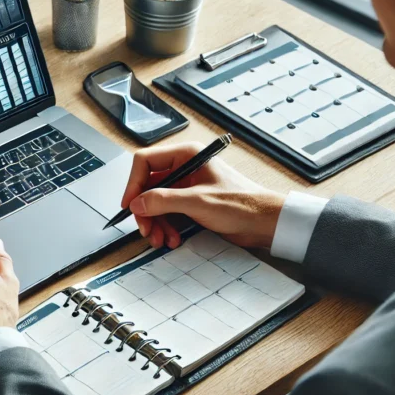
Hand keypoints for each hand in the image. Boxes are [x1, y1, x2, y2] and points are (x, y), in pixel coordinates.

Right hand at [121, 142, 286, 248]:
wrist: (265, 223)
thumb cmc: (242, 204)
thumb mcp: (197, 201)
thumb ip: (163, 200)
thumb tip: (137, 202)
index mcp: (186, 155)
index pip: (145, 162)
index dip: (133, 184)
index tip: (130, 205)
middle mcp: (184, 168)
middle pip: (147, 186)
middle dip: (145, 210)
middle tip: (146, 229)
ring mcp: (186, 186)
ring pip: (155, 202)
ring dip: (155, 223)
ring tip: (161, 239)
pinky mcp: (190, 203)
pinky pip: (167, 213)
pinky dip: (166, 227)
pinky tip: (172, 239)